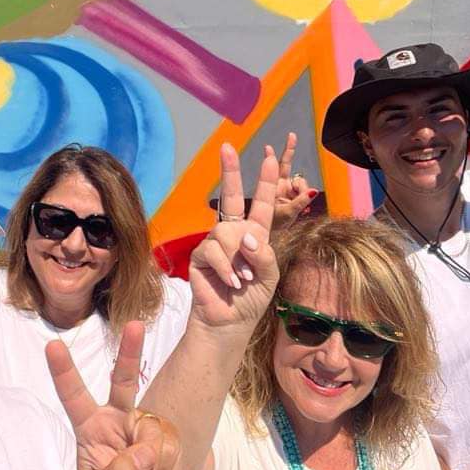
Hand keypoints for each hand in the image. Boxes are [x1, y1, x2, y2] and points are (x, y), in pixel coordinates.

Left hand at [46, 321, 180, 469]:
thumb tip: (142, 452)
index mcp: (90, 426)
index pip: (73, 396)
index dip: (63, 372)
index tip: (52, 345)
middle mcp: (119, 418)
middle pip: (123, 381)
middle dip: (130, 352)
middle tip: (135, 324)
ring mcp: (145, 427)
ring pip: (152, 432)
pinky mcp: (168, 439)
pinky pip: (169, 449)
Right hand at [189, 143, 278, 330]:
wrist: (231, 322)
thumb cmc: (252, 298)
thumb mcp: (269, 274)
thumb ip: (264, 253)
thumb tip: (246, 235)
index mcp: (255, 235)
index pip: (260, 204)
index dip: (265, 181)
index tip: (270, 158)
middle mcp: (234, 233)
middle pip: (230, 197)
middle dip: (229, 171)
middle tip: (226, 147)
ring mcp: (215, 243)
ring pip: (227, 232)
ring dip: (239, 257)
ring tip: (242, 279)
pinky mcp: (200, 256)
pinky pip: (214, 250)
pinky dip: (226, 267)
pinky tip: (231, 282)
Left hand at [269, 132, 316, 229]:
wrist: (274, 243)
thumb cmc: (274, 229)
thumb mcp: (287, 215)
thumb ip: (300, 202)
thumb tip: (314, 190)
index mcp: (272, 190)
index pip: (274, 169)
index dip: (273, 156)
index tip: (268, 145)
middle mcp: (278, 188)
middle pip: (285, 167)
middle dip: (289, 150)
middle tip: (291, 135)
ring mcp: (288, 193)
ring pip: (301, 182)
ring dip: (303, 189)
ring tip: (301, 204)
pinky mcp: (296, 199)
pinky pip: (306, 193)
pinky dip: (307, 197)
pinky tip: (304, 206)